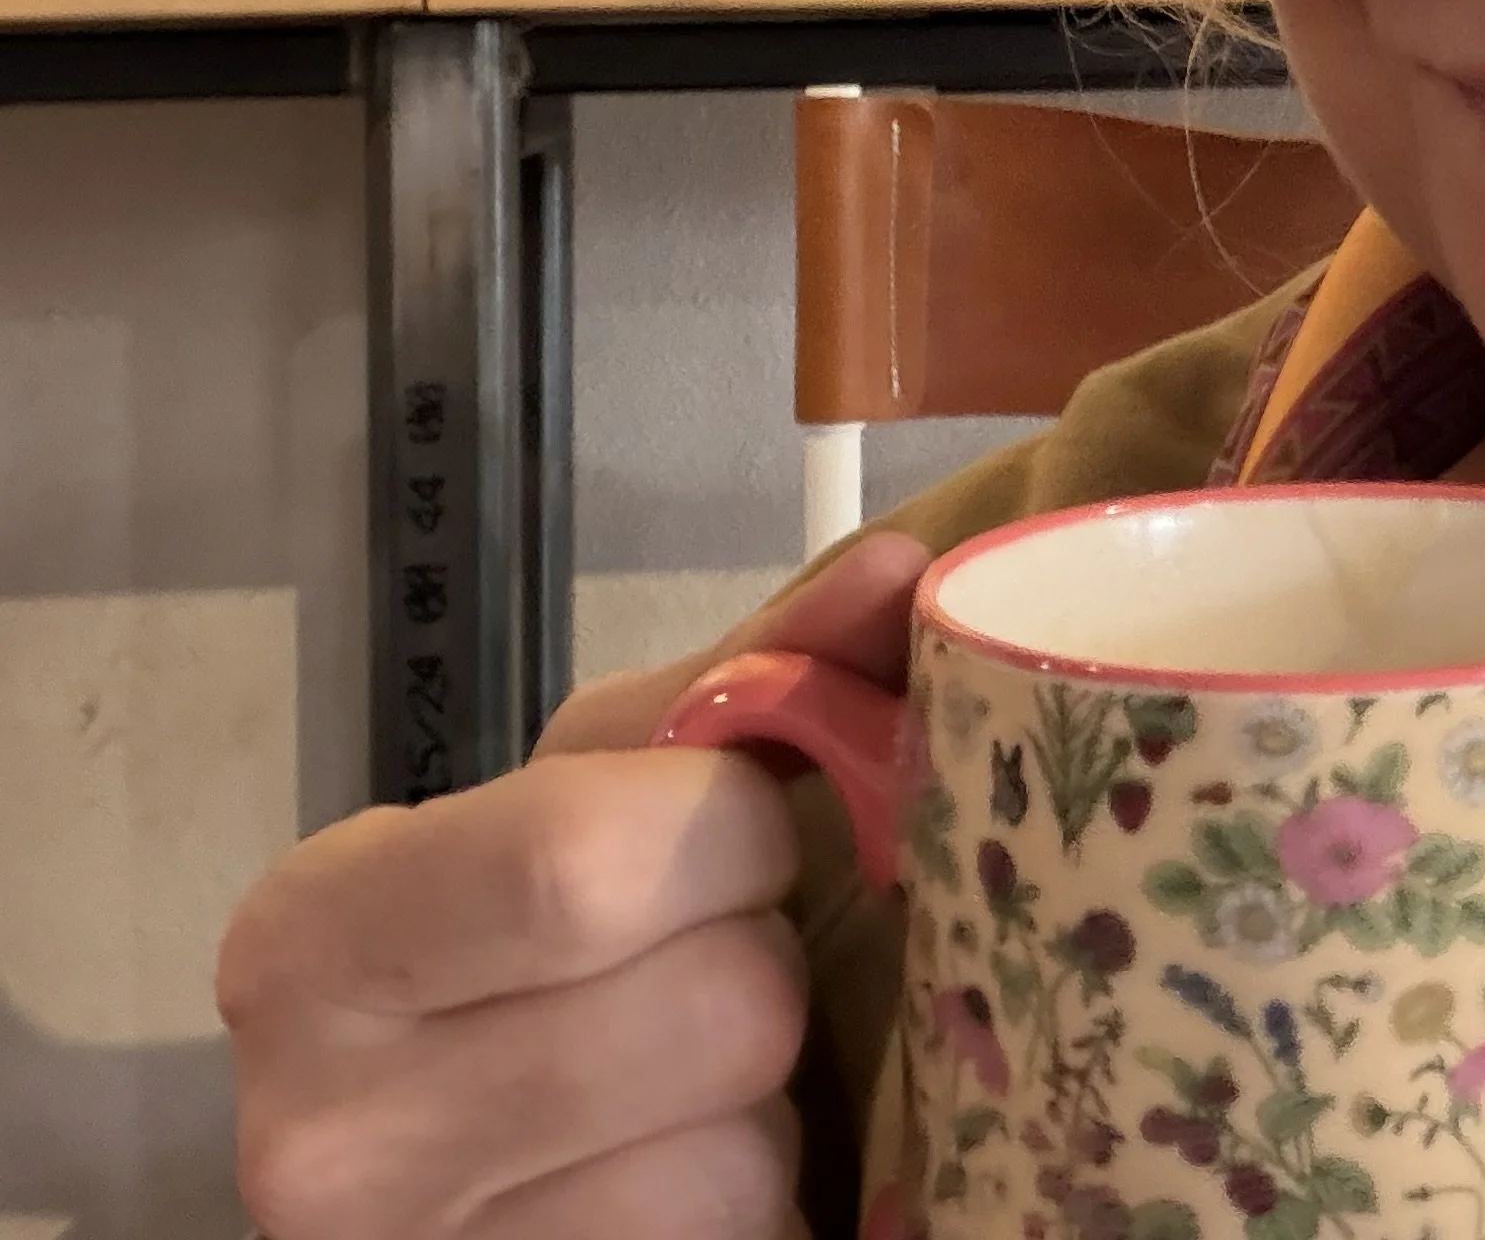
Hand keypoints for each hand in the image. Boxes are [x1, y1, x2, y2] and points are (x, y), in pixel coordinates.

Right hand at [220, 532, 924, 1238]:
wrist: (422, 1158)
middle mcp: (325, 1137)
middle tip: (718, 949)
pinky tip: (686, 1167)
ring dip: (767, 1099)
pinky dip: (757, 1203)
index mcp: (311, 938)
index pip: (577, 862)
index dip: (727, 828)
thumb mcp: (592, 783)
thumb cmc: (516, 935)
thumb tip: (903, 577)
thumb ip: (745, 675)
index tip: (740, 821)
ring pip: (745, 1152)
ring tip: (692, 1076)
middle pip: (711, 1008)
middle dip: (765, 954)